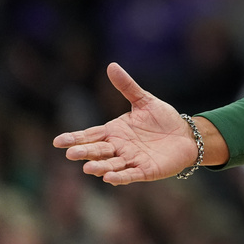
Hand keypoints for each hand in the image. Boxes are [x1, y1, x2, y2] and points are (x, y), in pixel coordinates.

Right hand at [52, 63, 197, 184]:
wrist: (186, 135)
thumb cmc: (163, 119)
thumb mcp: (144, 101)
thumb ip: (127, 86)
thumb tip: (111, 65)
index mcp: (114, 132)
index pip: (90, 135)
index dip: (74, 139)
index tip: (58, 142)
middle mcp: (118, 147)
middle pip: (98, 151)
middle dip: (85, 153)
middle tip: (71, 154)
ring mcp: (131, 160)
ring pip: (111, 165)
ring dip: (100, 167)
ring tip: (88, 168)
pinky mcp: (145, 170)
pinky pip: (131, 174)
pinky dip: (120, 176)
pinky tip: (110, 178)